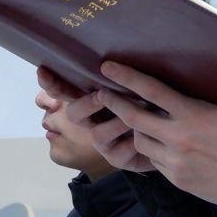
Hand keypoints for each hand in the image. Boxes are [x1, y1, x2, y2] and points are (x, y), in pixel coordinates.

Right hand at [37, 66, 154, 173]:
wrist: (173, 136)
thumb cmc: (153, 103)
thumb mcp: (138, 84)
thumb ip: (122, 74)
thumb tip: (110, 58)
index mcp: (92, 100)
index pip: (65, 90)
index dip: (52, 83)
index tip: (42, 70)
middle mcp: (92, 121)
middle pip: (74, 114)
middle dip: (86, 104)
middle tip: (101, 94)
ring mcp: (102, 142)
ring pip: (97, 134)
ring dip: (116, 121)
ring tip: (135, 114)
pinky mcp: (117, 159)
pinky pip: (118, 153)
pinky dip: (132, 143)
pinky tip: (144, 136)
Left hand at [85, 62, 216, 207]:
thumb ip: (216, 88)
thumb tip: (201, 73)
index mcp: (193, 114)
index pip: (151, 91)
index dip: (127, 77)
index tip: (109, 68)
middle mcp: (178, 137)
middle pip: (133, 117)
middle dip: (114, 103)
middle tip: (104, 94)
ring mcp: (175, 161)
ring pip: (140, 142)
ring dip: (137, 130)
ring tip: (141, 122)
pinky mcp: (177, 179)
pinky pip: (154, 161)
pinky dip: (154, 150)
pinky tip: (164, 145)